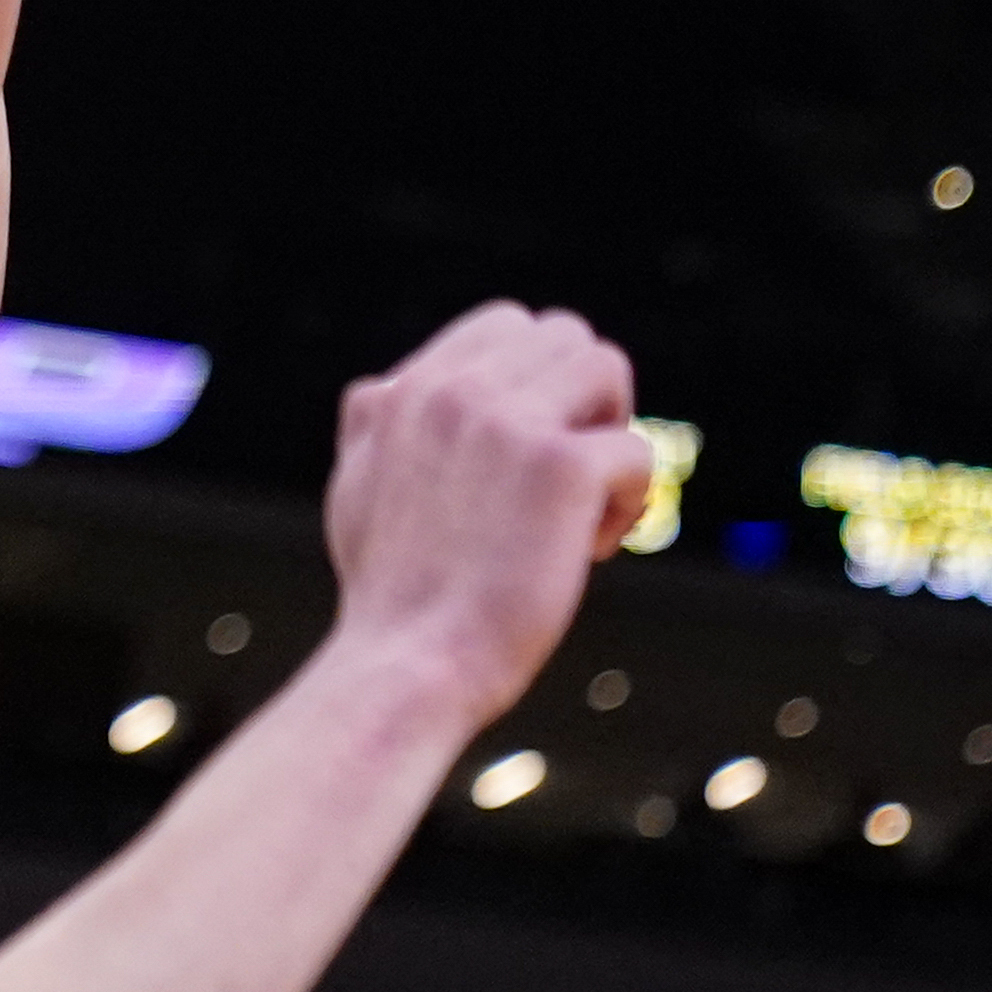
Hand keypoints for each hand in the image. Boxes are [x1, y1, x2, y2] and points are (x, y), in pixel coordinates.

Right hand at [315, 304, 658, 730]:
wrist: (408, 664)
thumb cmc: (390, 595)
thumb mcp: (355, 486)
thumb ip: (376, 425)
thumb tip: (383, 386)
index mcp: (402, 390)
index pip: (504, 327)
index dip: (536, 385)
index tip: (529, 454)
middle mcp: (451, 389)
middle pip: (562, 337)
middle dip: (581, 402)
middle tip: (567, 480)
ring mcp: (506, 422)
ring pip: (605, 368)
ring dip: (610, 433)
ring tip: (587, 505)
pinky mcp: (561, 467)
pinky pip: (636, 451)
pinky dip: (629, 504)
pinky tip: (591, 551)